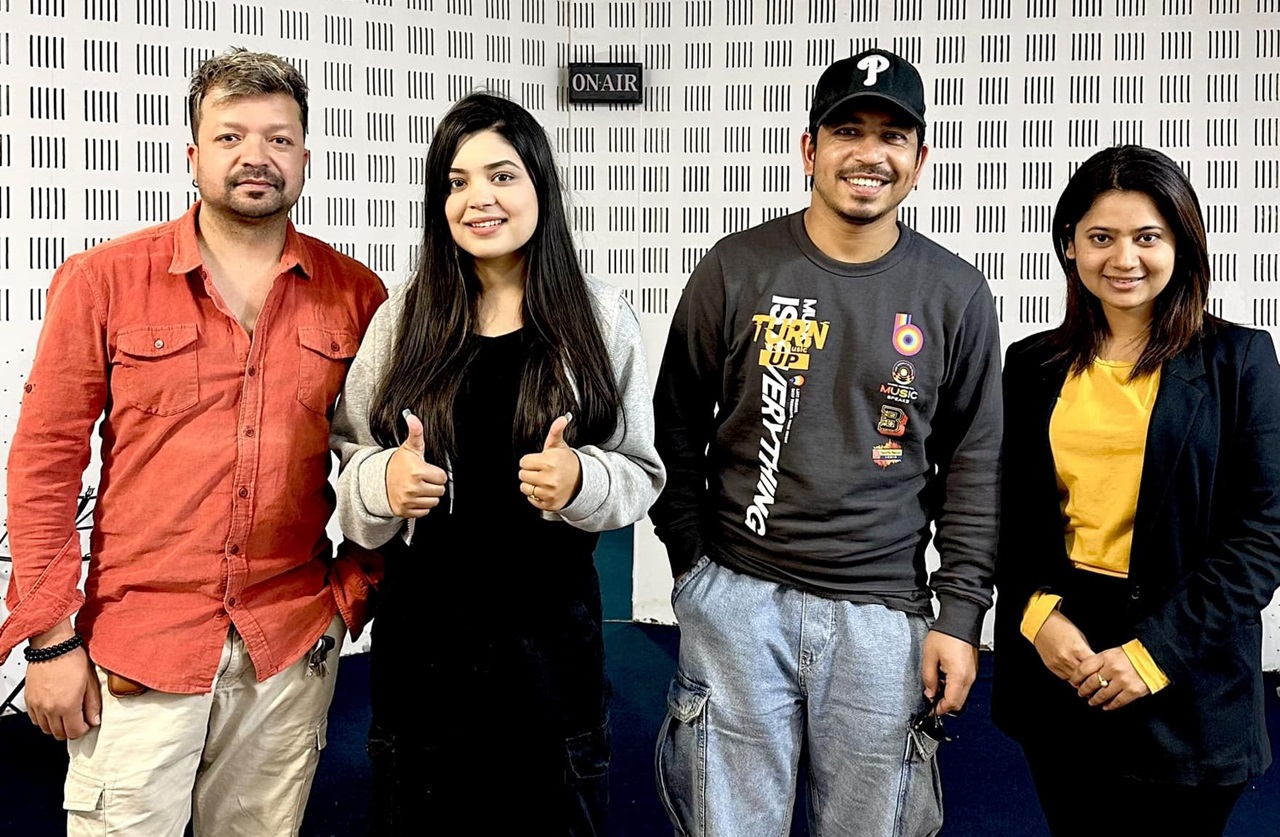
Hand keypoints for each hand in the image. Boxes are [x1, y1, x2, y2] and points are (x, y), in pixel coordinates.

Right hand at [25, 622, 100, 740]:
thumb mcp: (90, 682)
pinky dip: (44, 720)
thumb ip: (93, 704)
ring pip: (46, 729)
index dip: (83, 730)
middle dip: (71, 730)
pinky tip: (53, 711)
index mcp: (67, 705)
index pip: (75, 732)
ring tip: (66, 715)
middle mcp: (50, 709)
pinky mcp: (29, 700)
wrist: (53, 647)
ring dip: (57, 726)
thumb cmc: (72, 659)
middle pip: (59, 734)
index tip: (87, 723)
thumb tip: (94, 720)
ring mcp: (37, 706)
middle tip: (78, 720)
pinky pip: (35, 720)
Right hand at [385, 410, 447, 518]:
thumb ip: (416, 432)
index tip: (427, 470)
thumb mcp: (409, 448)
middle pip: (440, 491)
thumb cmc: (397, 464)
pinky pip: (424, 512)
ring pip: (433, 502)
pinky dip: (420, 506)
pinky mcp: (405, 511)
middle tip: (422, 479)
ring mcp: (409, 501)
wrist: (378, 480)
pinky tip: (413, 497)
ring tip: (418, 487)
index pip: (442, 477)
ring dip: (428, 496)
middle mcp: (413, 488)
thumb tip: (413, 417)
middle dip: (433, 484)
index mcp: (417, 472)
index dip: (436, 473)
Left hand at [518, 414, 581, 511]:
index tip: (540, 461)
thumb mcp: (560, 446)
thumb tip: (562, 418)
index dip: (530, 461)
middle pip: (522, 475)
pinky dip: (536, 496)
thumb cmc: (567, 463)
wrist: (582, 482)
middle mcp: (549, 479)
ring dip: (532, 484)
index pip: (523, 462)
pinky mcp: (549, 504)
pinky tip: (546, 490)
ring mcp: (549, 493)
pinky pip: (531, 499)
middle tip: (542, 471)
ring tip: (543, 480)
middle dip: (530, 472)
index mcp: (550, 462)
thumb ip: (556, 431)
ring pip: (525, 488)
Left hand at [921, 630, 977, 715]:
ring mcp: (973, 673)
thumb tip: (929, 693)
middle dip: (945, 705)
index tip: (930, 710)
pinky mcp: (973, 669)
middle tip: (932, 702)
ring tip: (936, 686)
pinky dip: (954, 687)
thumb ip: (928, 678)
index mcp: (959, 676)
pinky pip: (965, 685)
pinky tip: (944, 678)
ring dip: (949, 696)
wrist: (961, 620)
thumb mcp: (929, 656)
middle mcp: (969, 678)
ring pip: (962, 695)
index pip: (951, 703)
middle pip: (959, 703)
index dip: (939, 710)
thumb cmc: (947, 634)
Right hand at [1033, 610, 1093, 680]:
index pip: (1094, 667)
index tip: (1104, 674)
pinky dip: (1071, 677)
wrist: (1041, 624)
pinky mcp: (1051, 666)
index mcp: (1078, 649)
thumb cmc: (1061, 626)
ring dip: (1081, 681)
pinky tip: (1075, 675)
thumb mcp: (1080, 637)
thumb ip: (1086, 651)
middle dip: (1092, 679)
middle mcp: (1067, 658)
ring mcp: (1058, 663)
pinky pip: (1065, 678)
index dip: (1100, 672)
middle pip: (1085, 677)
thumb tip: (1094, 664)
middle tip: (1098, 681)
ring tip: (1087, 680)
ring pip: (1075, 680)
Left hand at [1071, 647, 1150, 710]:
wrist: (1154, 658)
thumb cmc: (1132, 655)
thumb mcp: (1112, 653)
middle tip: (1082, 693)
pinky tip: (1106, 706)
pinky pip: (1117, 702)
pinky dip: (1109, 705)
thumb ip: (1099, 662)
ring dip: (1095, 700)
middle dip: (1084, 690)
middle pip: (1091, 683)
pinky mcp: (1132, 691)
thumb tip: (1085, 674)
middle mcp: (1112, 669)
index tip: (1074, 682)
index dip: (1076, 677)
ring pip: (1102, 695)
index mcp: (1105, 657)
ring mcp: (1122, 681)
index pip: (1084, 669)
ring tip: (1092, 701)